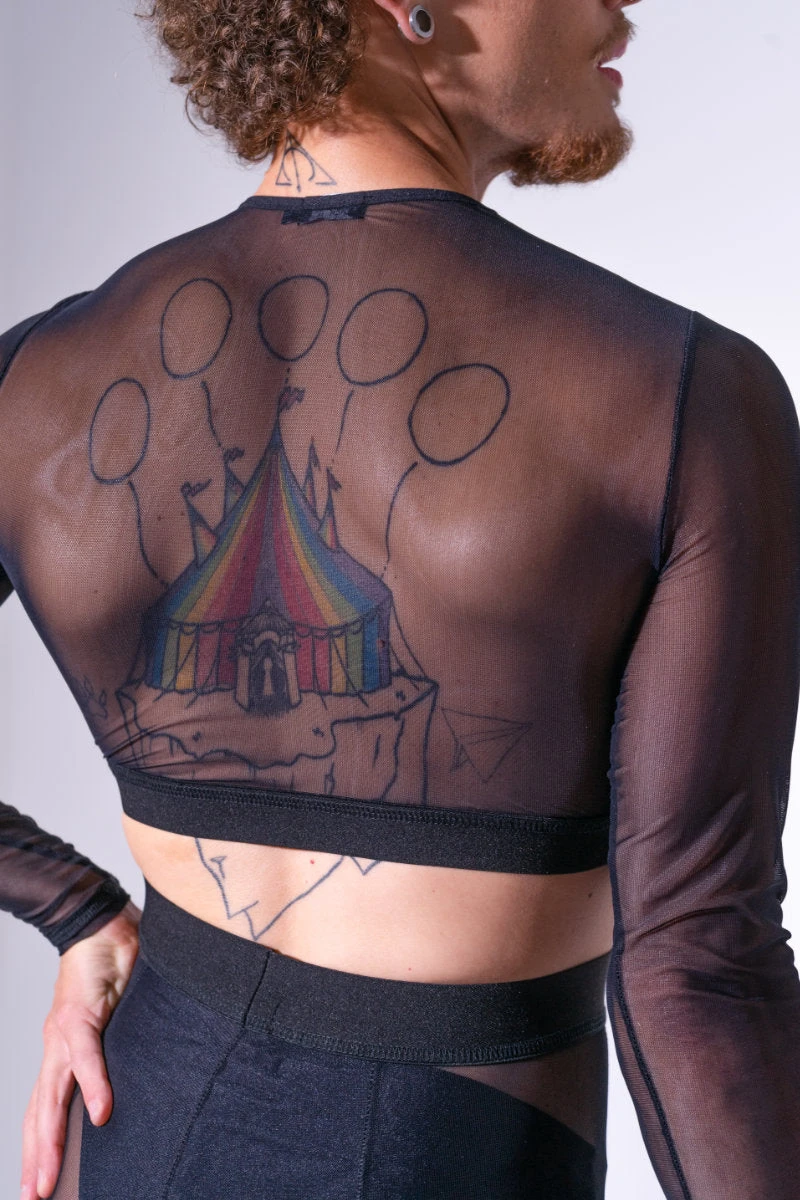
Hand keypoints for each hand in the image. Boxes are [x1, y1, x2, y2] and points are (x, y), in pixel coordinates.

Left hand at [20, 899, 140, 1199]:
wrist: (100, 921)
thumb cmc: (113, 967)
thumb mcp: (115, 1018)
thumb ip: (115, 1049)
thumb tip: (129, 1082)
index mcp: (63, 1049)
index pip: (46, 1108)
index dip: (40, 1147)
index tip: (38, 1184)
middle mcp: (57, 1046)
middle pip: (41, 1113)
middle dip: (37, 1158)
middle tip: (34, 1196)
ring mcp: (65, 1032)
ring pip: (52, 1095)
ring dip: (49, 1141)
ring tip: (46, 1179)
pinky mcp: (82, 1013)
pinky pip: (87, 1056)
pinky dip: (93, 1085)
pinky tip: (100, 1113)